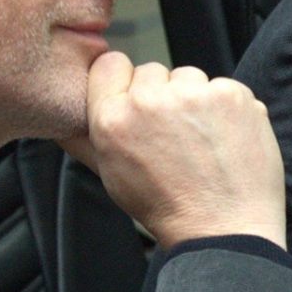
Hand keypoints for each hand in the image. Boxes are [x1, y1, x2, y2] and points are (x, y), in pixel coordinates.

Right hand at [78, 52, 286, 248]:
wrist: (222, 227)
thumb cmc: (166, 206)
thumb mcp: (111, 174)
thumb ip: (82, 139)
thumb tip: (60, 118)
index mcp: (113, 118)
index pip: (110, 64)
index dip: (124, 83)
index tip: (137, 103)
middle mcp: (150, 101)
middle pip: (151, 71)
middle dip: (161, 95)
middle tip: (173, 134)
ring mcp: (194, 95)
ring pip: (188, 77)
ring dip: (193, 99)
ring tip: (199, 140)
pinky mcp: (231, 95)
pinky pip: (222, 87)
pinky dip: (225, 108)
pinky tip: (223, 138)